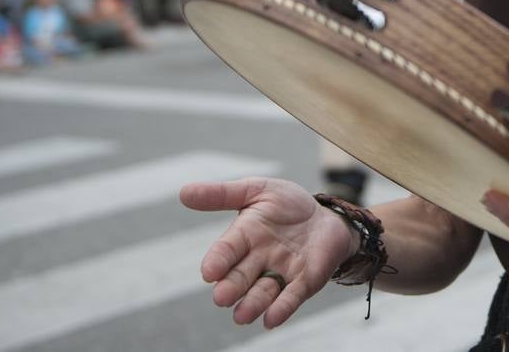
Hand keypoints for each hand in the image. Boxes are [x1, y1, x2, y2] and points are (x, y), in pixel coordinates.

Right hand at [180, 177, 355, 328]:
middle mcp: (258, 259)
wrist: (325, 217)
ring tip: (241, 316)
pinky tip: (271, 320)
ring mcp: (281, 273)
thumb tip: (183, 192)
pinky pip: (291, 297)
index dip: (218, 260)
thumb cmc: (287, 204)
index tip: (209, 271)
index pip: (227, 250)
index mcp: (244, 236)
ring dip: (253, 304)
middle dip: (232, 287)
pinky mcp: (304, 282)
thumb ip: (222, 194)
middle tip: (221, 298)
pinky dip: (281, 309)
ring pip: (264, 292)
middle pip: (241, 276)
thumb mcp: (257, 190)